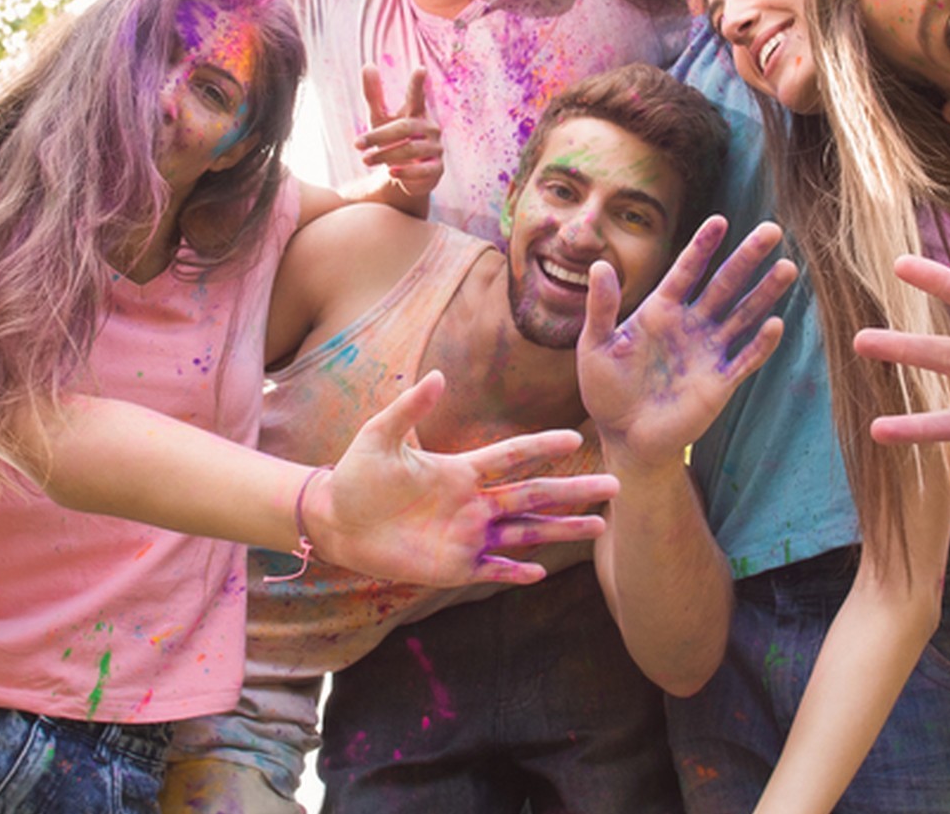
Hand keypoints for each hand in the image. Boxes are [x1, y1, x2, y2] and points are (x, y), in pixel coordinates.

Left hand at [318, 371, 620, 586]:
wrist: (334, 521)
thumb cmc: (355, 476)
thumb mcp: (379, 437)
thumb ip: (409, 409)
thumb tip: (439, 376)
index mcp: (462, 470)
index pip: (512, 455)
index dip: (543, 446)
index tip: (577, 437)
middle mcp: (474, 503)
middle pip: (534, 495)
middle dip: (574, 491)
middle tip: (615, 486)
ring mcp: (468, 536)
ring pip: (526, 531)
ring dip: (562, 529)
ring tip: (598, 527)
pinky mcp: (453, 566)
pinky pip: (493, 568)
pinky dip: (516, 571)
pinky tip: (541, 571)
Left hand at [349, 66, 441, 210]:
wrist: (404, 174)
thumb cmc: (392, 140)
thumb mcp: (380, 119)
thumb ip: (374, 95)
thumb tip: (368, 65)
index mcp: (417, 113)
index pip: (418, 96)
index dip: (418, 84)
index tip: (420, 69)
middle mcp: (430, 128)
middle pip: (405, 127)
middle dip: (379, 136)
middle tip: (357, 144)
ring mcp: (436, 148)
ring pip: (411, 149)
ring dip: (386, 155)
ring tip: (365, 160)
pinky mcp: (437, 169)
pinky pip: (422, 170)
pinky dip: (406, 171)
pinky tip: (391, 173)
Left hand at [578, 217, 797, 464]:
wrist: (624, 437)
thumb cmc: (606, 390)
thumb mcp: (595, 346)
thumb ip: (601, 308)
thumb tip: (599, 265)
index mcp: (661, 310)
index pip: (687, 270)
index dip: (703, 246)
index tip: (720, 221)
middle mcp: (691, 324)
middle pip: (725, 284)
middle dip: (747, 258)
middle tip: (772, 230)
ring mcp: (709, 351)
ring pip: (743, 315)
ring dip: (765, 293)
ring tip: (787, 269)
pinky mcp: (720, 382)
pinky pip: (745, 358)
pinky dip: (760, 343)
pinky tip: (775, 324)